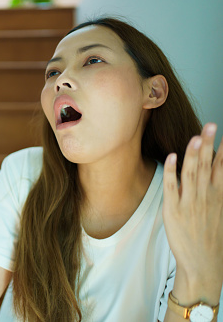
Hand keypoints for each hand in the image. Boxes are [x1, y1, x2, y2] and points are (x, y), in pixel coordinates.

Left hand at [163, 123, 222, 303]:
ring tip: (195, 137)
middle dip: (209, 145)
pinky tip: (173, 157)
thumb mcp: (217, 213)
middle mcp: (205, 197)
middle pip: (207, 166)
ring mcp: (189, 203)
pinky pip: (172, 188)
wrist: (203, 264)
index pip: (221, 169)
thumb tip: (212, 175)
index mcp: (218, 197)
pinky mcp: (173, 211)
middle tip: (211, 125)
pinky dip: (173, 172)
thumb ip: (215, 194)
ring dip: (193, 154)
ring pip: (192, 174)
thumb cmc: (208, 238)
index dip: (222, 151)